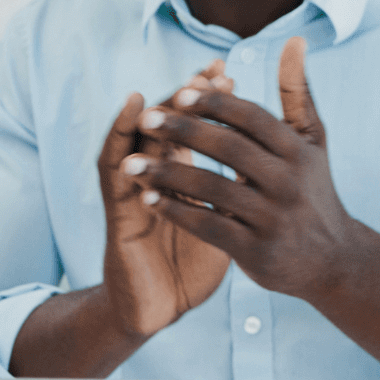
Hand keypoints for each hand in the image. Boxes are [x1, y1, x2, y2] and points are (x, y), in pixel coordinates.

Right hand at [97, 61, 233, 338]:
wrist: (163, 308)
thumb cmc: (192, 264)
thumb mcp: (226, 222)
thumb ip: (238, 189)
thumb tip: (267, 162)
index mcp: (183, 175)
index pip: (194, 125)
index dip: (209, 99)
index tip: (230, 72)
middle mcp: (156, 176)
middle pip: (165, 124)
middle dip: (182, 96)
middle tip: (204, 71)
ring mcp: (133, 193)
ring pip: (132, 143)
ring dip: (144, 116)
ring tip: (155, 91)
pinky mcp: (118, 218)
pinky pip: (112, 179)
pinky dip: (117, 150)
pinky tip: (128, 134)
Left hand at [124, 38, 357, 304]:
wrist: (334, 260)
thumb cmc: (315, 189)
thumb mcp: (312, 140)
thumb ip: (297, 91)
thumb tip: (294, 40)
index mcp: (297, 151)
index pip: (252, 118)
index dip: (215, 103)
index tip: (179, 91)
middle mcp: (287, 182)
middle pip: (229, 149)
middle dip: (184, 131)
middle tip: (146, 119)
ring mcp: (271, 218)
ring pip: (212, 189)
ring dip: (168, 175)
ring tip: (131, 164)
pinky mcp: (256, 251)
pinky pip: (209, 227)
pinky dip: (178, 212)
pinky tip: (148, 201)